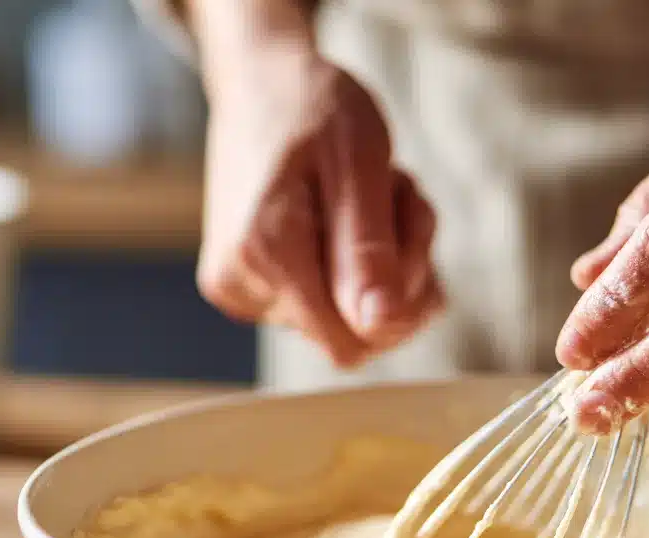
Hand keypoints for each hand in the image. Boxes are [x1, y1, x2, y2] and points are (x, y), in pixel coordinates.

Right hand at [189, 0, 442, 366]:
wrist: (260, 83)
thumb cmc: (312, 108)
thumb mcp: (358, 165)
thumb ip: (367, 252)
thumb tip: (382, 327)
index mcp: (263, 253)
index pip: (351, 344)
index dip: (398, 307)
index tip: (410, 233)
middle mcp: (239, 283)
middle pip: (352, 332)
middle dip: (395, 272)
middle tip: (397, 196)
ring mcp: (238, 289)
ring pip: (341, 317)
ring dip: (380, 261)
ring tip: (373, 195)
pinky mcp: (246, 286)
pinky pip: (322, 302)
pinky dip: (353, 261)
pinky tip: (349, 212)